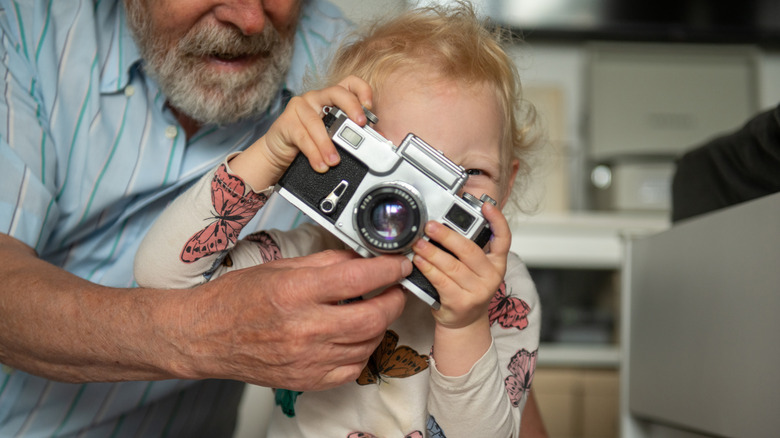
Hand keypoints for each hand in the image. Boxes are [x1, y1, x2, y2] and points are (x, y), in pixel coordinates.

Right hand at [176, 249, 410, 389]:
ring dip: (379, 325)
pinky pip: (351, 369)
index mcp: (294, 292)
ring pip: (367, 344)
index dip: (387, 269)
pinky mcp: (305, 380)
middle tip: (395, 289)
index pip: (357, 278)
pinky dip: (361, 351)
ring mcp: (305, 359)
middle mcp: (302, 328)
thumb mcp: (279, 267)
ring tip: (373, 310)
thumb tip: (360, 259)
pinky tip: (353, 337)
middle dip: (394, 300)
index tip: (398, 265)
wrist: (204, 336)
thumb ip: (325, 263)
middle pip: (372, 317)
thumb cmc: (235, 300)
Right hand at [229, 75, 372, 189]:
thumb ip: (352, 135)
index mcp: (331, 99)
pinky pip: (303, 137)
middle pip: (336, 92)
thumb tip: (377, 139)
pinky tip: (320, 165)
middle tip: (360, 125)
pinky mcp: (286, 122)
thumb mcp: (333, 138)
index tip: (369, 107)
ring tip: (335, 161)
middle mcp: (316, 98)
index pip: (349, 83)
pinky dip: (313, 153)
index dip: (362, 90)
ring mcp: (300, 107)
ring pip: (317, 122)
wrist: (279, 153)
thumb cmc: (309, 143)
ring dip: (327, 144)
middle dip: (351, 107)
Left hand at [412, 202, 510, 327]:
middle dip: (447, 235)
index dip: (497, 220)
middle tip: (430, 226)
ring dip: (432, 252)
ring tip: (418, 243)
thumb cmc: (467, 289)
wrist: (464, 322)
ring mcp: (478, 291)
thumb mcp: (475, 269)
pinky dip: (428, 269)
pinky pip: (442, 281)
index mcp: (497, 263)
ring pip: (452, 266)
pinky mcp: (461, 302)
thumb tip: (445, 224)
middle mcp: (491, 276)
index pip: (503, 238)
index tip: (487, 205)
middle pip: (469, 250)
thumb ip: (467, 249)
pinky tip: (419, 261)